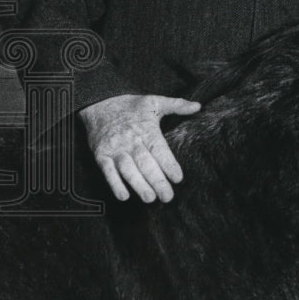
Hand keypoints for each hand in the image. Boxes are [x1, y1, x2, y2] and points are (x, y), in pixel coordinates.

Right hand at [78, 94, 200, 202]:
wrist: (100, 103)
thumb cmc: (131, 106)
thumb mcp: (154, 101)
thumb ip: (177, 105)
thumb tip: (198, 106)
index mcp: (146, 129)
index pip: (159, 149)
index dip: (168, 164)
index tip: (178, 178)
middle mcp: (131, 140)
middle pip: (145, 163)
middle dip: (157, 181)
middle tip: (167, 196)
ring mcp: (115, 149)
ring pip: (128, 169)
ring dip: (138, 185)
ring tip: (150, 198)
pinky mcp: (101, 155)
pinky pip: (107, 171)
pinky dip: (115, 184)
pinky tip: (124, 196)